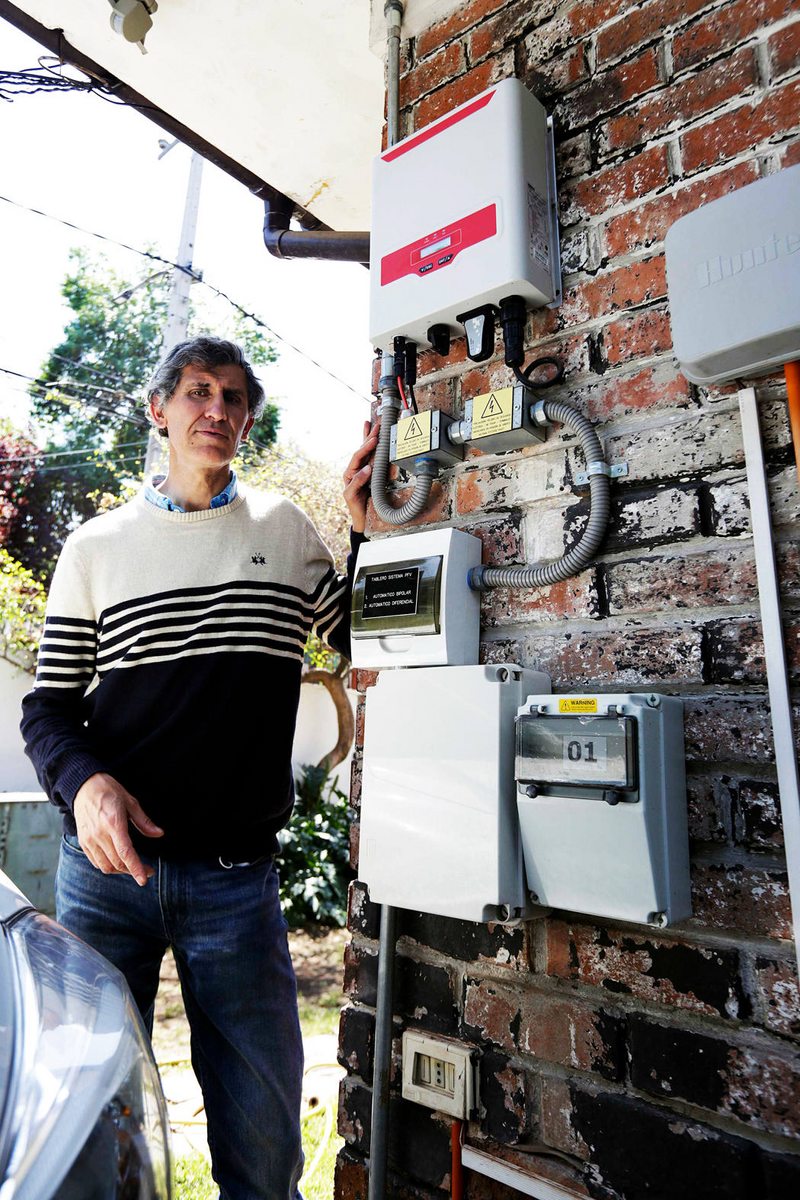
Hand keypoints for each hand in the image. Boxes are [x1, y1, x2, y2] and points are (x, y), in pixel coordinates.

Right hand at [73, 772, 163, 886]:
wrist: (84, 786)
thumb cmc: (109, 791)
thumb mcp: (130, 802)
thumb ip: (144, 821)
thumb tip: (158, 834)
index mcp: (113, 823)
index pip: (125, 853)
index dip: (136, 868)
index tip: (144, 878)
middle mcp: (99, 834)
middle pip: (117, 863)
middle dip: (133, 871)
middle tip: (147, 870)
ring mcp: (89, 839)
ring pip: (106, 866)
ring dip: (121, 871)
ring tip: (132, 867)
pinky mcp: (83, 842)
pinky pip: (96, 862)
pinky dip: (108, 866)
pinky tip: (118, 862)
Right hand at [343, 420, 378, 532]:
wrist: (364, 520)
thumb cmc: (370, 499)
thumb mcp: (376, 480)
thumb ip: (378, 466)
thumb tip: (387, 452)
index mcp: (359, 468)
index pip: (363, 449)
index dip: (367, 434)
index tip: (375, 423)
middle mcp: (352, 473)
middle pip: (359, 453)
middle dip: (368, 439)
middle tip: (376, 429)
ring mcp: (349, 483)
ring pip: (355, 464)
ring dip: (364, 452)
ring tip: (372, 442)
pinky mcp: (349, 494)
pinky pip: (354, 484)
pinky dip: (360, 476)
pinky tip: (367, 469)